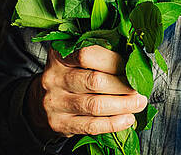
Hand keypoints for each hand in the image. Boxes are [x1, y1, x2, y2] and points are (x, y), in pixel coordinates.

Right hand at [28, 45, 147, 138]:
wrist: (41, 102)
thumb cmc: (68, 76)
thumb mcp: (74, 59)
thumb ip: (98, 55)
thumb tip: (133, 58)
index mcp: (59, 56)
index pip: (88, 54)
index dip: (114, 60)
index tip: (132, 66)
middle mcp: (54, 78)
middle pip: (94, 81)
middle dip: (123, 85)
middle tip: (139, 87)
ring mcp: (55, 102)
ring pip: (95, 105)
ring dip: (122, 105)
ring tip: (138, 103)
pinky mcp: (60, 124)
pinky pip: (90, 125)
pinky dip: (113, 123)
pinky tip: (127, 119)